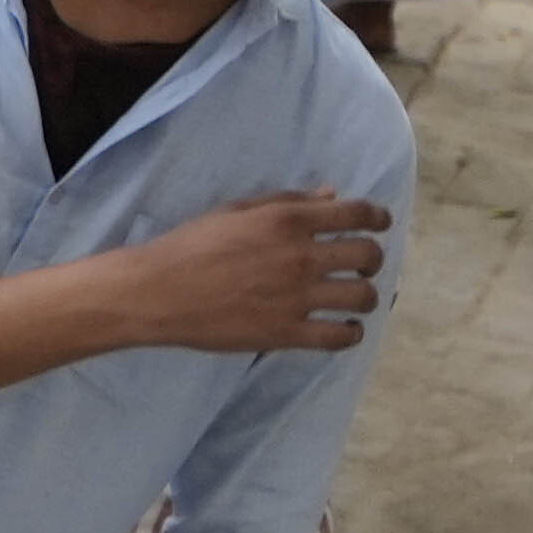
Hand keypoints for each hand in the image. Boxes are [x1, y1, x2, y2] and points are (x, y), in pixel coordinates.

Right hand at [112, 190, 387, 354]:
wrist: (153, 292)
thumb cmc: (188, 246)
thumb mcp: (235, 211)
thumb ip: (287, 202)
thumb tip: (331, 195)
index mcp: (287, 220)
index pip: (358, 214)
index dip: (378, 218)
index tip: (378, 225)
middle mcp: (300, 257)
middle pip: (368, 255)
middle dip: (371, 259)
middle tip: (358, 266)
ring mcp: (295, 298)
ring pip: (362, 297)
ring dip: (363, 296)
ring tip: (350, 299)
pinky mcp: (285, 333)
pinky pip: (340, 337)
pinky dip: (351, 333)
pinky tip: (343, 328)